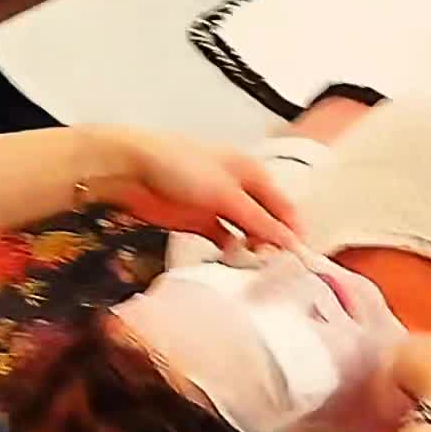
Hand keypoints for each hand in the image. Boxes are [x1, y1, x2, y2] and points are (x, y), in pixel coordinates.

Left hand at [88, 127, 301, 251]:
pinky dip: (230, 253)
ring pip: (246, 234)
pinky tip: (231, 263)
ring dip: (252, 250)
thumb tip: (287, 239)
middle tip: (275, 268)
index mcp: (252, 172)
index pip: (283, 206)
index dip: (293, 232)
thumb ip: (258, 220)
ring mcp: (218, 206)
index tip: (298, 258)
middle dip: (273, 243)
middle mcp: (238, 189)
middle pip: (266, 222)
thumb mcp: (226, 193)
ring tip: (254, 268)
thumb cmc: (176, 163)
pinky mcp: (199, 222)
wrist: (131, 170)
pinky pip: (224, 241)